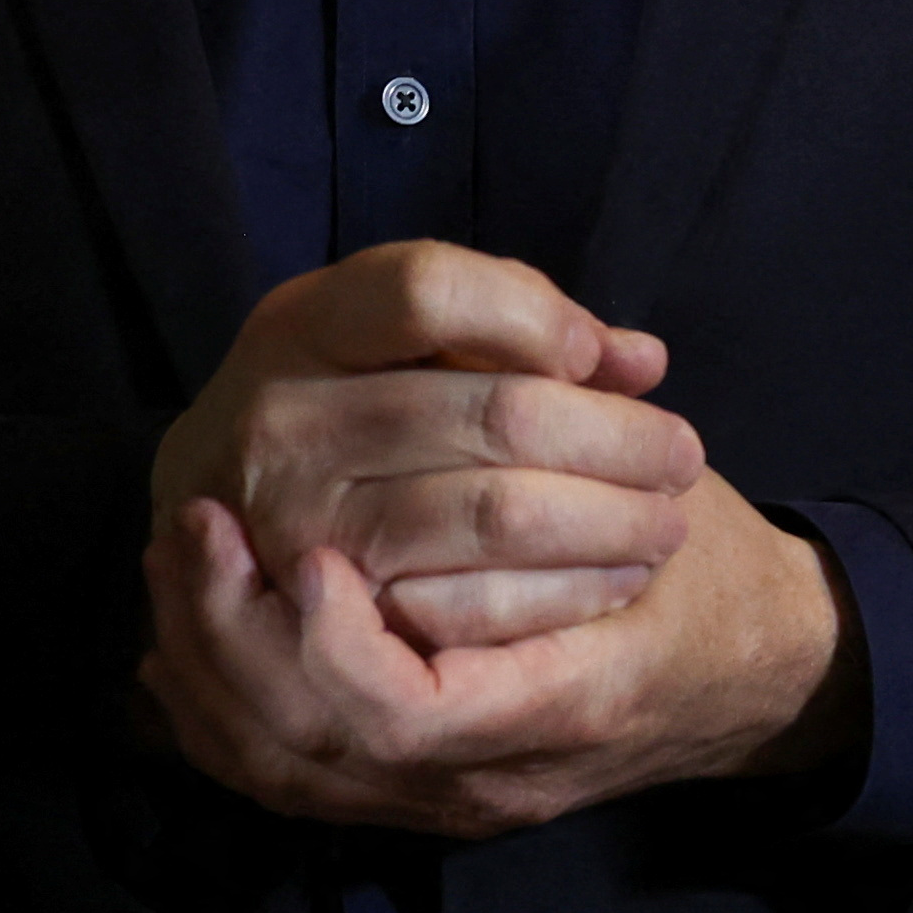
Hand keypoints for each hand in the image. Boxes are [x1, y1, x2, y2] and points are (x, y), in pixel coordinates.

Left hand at [137, 461, 858, 836]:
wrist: (761, 681)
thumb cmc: (713, 574)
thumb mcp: (668, 501)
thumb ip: (575, 438)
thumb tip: (509, 349)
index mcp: (573, 702)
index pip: (405, 717)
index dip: (328, 645)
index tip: (306, 550)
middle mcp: (499, 775)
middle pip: (319, 753)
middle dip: (235, 644)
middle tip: (193, 532)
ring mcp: (454, 800)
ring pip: (288, 776)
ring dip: (214, 673)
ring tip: (176, 570)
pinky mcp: (420, 797)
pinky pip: (293, 782)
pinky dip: (225, 717)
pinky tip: (183, 645)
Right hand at [155, 242, 698, 650]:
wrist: (229, 508)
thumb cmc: (351, 405)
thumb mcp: (403, 340)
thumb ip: (516, 326)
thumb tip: (640, 362)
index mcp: (300, 325)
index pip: (428, 292)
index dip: (534, 316)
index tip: (596, 354)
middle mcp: (278, 421)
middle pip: (495, 412)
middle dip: (618, 438)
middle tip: (683, 456)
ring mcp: (291, 525)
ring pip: (494, 512)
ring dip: (609, 520)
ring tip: (668, 522)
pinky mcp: (323, 620)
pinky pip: (469, 609)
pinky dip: (560, 593)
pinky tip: (613, 580)